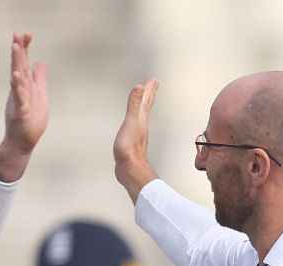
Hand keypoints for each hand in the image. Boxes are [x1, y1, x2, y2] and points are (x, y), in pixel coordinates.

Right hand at [0, 32, 47, 181]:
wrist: (21, 142)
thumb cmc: (29, 119)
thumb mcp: (38, 94)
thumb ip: (39, 78)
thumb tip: (39, 62)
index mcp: (25, 85)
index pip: (24, 62)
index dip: (25, 48)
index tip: (27, 33)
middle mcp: (20, 89)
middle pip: (19, 66)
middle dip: (19, 49)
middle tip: (17, 33)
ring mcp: (19, 100)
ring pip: (18, 78)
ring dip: (16, 62)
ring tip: (15, 47)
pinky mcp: (20, 112)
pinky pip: (19, 97)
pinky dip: (17, 87)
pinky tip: (16, 76)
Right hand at [114, 78, 158, 201]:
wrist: (130, 169)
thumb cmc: (129, 149)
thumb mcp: (131, 122)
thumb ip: (135, 104)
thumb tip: (140, 87)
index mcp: (141, 119)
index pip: (146, 100)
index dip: (148, 89)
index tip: (152, 80)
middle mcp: (142, 125)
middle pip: (147, 106)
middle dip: (149, 95)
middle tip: (152, 85)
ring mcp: (138, 133)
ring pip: (142, 115)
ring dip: (144, 106)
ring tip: (145, 100)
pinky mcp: (132, 141)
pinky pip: (136, 125)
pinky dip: (136, 119)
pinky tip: (134, 122)